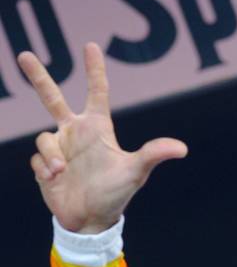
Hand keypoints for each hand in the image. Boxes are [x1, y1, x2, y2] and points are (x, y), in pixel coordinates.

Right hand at [19, 43, 187, 233]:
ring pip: (44, 138)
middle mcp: (76, 133)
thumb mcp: (136, 171)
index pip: (97, 92)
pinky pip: (38, 158)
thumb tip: (182, 148)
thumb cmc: (116, 194)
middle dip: (38, 77)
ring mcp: (59, 148)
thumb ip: (153, 155)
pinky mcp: (44, 165)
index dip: (95, 70)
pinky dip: (46, 168)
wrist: (91, 220)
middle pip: (53, 98)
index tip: (91, 46)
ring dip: (53, 155)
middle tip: (24, 54)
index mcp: (98, 129)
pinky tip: (57, 180)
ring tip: (64, 171)